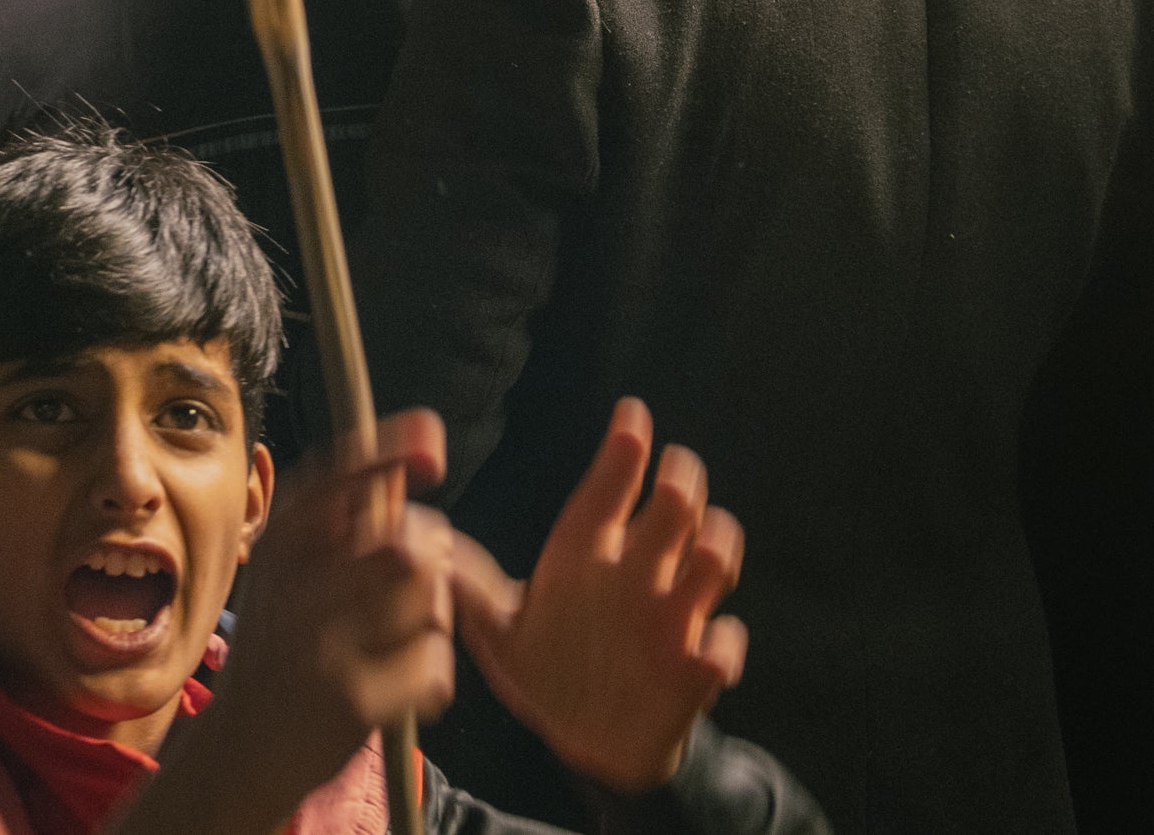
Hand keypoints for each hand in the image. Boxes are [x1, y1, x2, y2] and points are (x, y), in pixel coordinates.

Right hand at [140, 413, 454, 834]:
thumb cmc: (276, 655)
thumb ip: (333, 530)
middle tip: (422, 585)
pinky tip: (403, 686)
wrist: (241, 750)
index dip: (389, 452)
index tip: (432, 444)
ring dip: (435, 619)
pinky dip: (433, 676)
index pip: (335, 478)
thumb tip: (401, 468)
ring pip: (428, 600)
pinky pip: (434, 664)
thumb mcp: (282, 580)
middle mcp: (294, 588)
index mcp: (276, 548)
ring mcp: (323, 644)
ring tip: (407, 638)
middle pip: (406, 543)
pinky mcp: (353, 699)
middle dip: (433, 560)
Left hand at [448, 399, 746, 793]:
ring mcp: (672, 619)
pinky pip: (723, 650)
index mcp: (586, 558)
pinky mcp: (695, 669)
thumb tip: (429, 545)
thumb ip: (471, 590)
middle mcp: (636, 576)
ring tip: (702, 548)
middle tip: (674, 473)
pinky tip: (710, 657)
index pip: (605, 495)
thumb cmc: (542, 666)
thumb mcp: (499, 630)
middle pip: (672, 515)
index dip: (619, 456)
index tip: (631, 413)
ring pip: (711, 566)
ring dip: (715, 553)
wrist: (583, 739)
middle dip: (680, 489)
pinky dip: (723, 648)